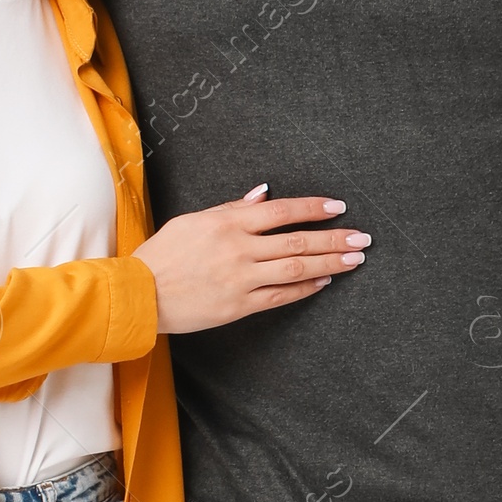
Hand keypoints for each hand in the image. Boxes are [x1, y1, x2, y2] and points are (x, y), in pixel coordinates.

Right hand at [136, 186, 367, 333]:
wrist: (139, 294)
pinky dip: (305, 287)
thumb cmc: (163, 255)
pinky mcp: (238, 305)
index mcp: (227, 222)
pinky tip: (324, 281)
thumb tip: (263, 195)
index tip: (338, 207)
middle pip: (298, 239)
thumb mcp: (193, 221)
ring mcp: (240, 278)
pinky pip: (281, 295)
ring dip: (330, 262)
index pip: (282, 210)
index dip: (314, 208)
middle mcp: (238, 248)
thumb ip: (231, 209)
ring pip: (296, 267)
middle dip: (335, 238)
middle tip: (362, 238)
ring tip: (354, 260)